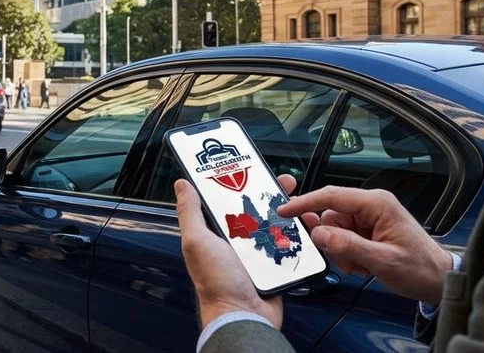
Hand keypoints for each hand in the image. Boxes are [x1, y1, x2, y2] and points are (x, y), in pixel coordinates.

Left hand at [175, 177, 294, 329]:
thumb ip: (190, 212)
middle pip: (254, 209)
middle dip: (268, 193)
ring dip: (284, 212)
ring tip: (295, 201)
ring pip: (274, 224)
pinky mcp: (274, 265)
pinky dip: (294, 235)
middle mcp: (235, 241)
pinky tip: (302, 224)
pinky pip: (286, 244)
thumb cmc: (217, 283)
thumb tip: (181, 184)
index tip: (249, 167)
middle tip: (282, 182)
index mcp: (215, 233)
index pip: (225, 200)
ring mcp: (256, 253)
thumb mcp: (197, 242)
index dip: (236, 182)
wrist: (244, 316)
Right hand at [277, 180, 452, 304]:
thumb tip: (318, 233)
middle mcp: (372, 206)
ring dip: (342, 251)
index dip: (305, 203)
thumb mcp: (382, 261)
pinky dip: (348, 255)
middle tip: (349, 262)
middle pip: (331, 216)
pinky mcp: (369, 230)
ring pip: (335, 230)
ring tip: (362, 266)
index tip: (283, 211)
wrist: (439, 281)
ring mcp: (370, 218)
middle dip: (333, 241)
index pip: (332, 196)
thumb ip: (348, 246)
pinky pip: (344, 238)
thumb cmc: (420, 268)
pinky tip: (365, 266)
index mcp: (377, 204)